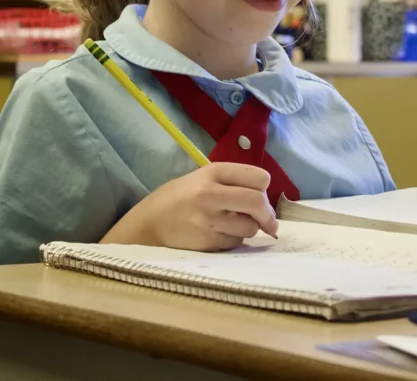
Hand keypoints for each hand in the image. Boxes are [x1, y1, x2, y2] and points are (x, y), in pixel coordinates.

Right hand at [101, 163, 278, 251]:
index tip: (261, 196)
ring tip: (231, 225)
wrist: (147, 223)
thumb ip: (233, 184)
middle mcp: (211, 194)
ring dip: (248, 229)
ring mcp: (208, 220)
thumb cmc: (179, 198)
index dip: (264, 189)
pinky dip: (232, 240)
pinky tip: (217, 234)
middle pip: (257, 202)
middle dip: (268, 215)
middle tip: (269, 223)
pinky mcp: (205, 242)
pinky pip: (234, 243)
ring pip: (249, 228)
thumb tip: (266, 202)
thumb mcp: (203, 178)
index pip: (259, 177)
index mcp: (213, 172)